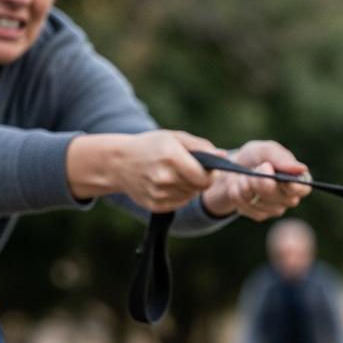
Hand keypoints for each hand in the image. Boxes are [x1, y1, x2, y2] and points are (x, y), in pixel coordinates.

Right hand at [67, 130, 216, 212]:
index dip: (211, 175)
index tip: (208, 169)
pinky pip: (180, 203)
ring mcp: (158, 193)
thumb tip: (223, 156)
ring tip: (175, 174)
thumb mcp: (175, 138)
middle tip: (188, 169)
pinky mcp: (155, 205)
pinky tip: (167, 184)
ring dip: (189, 187)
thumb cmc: (151, 146)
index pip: (204, 178)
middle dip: (200, 180)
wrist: (118, 162)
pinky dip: (179, 195)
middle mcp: (164, 177)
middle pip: (199, 188)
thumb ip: (202, 146)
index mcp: (171, 157)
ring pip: (190, 196)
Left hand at [201, 140, 311, 220]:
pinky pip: (246, 207)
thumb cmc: (255, 158)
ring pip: (259, 201)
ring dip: (246, 185)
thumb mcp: (266, 151)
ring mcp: (275, 209)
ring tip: (244, 176)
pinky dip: (237, 193)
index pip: (302, 189)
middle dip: (260, 180)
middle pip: (277, 195)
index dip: (293, 186)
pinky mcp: (259, 215)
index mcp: (297, 180)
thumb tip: (301, 168)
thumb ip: (282, 158)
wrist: (234, 168)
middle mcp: (289, 197)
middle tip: (255, 168)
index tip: (282, 180)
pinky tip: (238, 186)